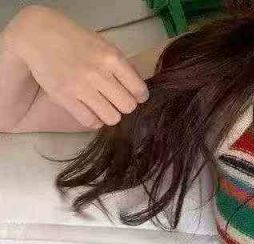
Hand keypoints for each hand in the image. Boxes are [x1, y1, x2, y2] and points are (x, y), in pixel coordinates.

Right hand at [5, 5, 148, 129]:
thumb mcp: (103, 45)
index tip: (133, 95)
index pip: (139, 90)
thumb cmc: (76, 41)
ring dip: (109, 114)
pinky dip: (94, 120)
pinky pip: (91, 122)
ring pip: (112, 118)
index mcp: (112, 57)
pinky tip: (90, 110)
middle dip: (124, 105)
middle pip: (128, 107)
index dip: (138, 96)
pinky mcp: (65, 97)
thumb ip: (122, 66)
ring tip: (101, 105)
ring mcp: (81, 86)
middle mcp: (98, 73)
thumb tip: (140, 91)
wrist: (38, 35)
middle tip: (114, 99)